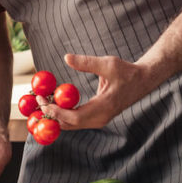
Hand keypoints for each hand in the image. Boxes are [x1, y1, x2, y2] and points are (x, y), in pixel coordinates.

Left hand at [36, 54, 152, 130]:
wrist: (142, 81)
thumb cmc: (126, 71)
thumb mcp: (108, 63)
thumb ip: (87, 62)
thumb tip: (66, 58)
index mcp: (105, 107)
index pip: (75, 117)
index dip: (57, 111)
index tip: (44, 101)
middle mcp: (101, 118)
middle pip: (71, 124)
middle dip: (53, 113)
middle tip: (38, 100)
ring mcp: (100, 120)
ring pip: (73, 124)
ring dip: (57, 115)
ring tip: (43, 101)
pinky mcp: (98, 118)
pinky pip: (77, 120)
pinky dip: (64, 114)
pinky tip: (55, 103)